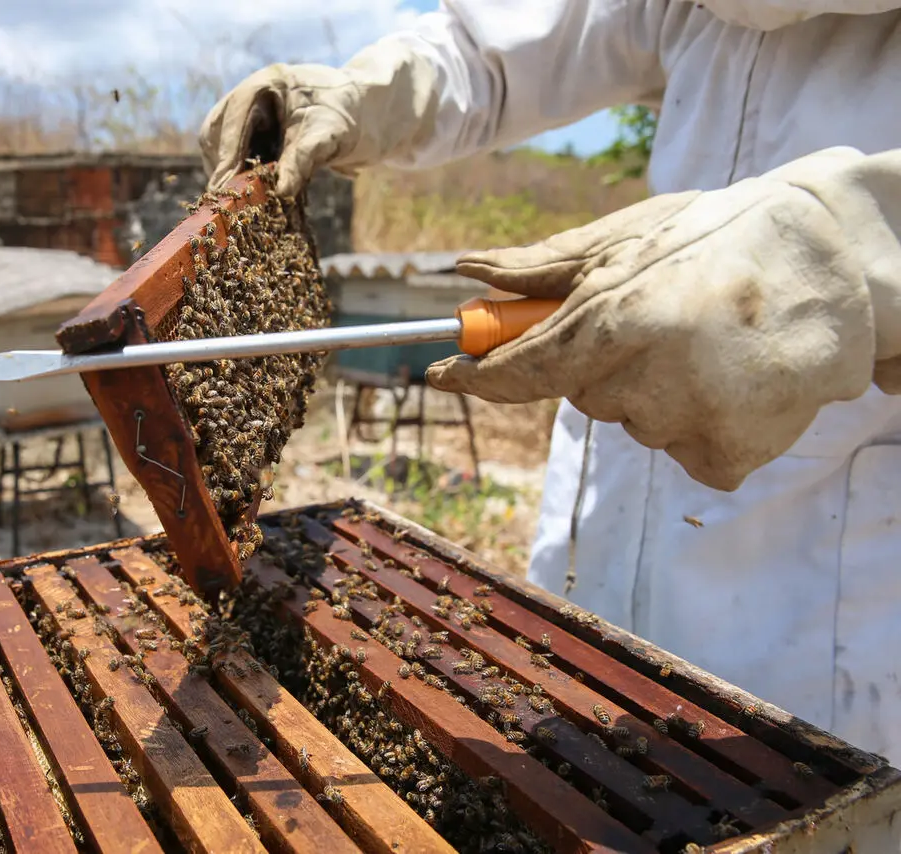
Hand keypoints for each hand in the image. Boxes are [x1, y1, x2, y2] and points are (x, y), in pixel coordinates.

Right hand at [198, 40, 439, 196]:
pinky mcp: (255, 134)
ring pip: (221, 145)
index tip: (224, 186)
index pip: (234, 117)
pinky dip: (242, 175)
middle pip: (217, 131)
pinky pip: (236, 155)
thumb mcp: (329, 135)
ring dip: (230, 172)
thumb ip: (303, 158)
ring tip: (243, 198)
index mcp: (267, 83)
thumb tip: (282, 190)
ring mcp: (251, 115)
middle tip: (231, 198)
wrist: (369, 116)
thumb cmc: (351, 117)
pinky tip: (254, 192)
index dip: (227, 153)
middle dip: (223, 164)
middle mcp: (252, 96)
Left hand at [426, 147, 900, 490]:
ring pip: (634, 423)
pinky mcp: (729, 456)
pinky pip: (682, 452)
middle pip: (582, 396)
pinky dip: (700, 424)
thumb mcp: (632, 236)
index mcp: (621, 319)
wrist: (845, 266)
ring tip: (712, 343)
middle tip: (663, 319)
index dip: (475, 376)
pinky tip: (736, 381)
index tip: (441, 374)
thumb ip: (544, 266)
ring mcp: (692, 424)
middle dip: (606, 362)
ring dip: (657, 391)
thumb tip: (467, 275)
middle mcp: (652, 378)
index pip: (523, 369)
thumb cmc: (727, 239)